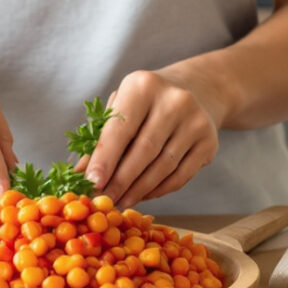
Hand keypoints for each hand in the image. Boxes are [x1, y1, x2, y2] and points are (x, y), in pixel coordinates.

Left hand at [86, 67, 229, 206]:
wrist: (195, 91)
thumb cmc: (144, 104)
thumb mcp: (120, 109)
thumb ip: (98, 140)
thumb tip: (77, 177)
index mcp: (143, 85)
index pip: (120, 128)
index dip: (105, 159)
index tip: (91, 184)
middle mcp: (174, 100)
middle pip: (143, 151)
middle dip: (120, 181)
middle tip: (103, 202)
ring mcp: (196, 121)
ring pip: (162, 167)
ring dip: (138, 191)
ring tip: (120, 202)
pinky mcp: (210, 142)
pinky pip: (180, 176)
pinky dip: (159, 191)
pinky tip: (143, 195)